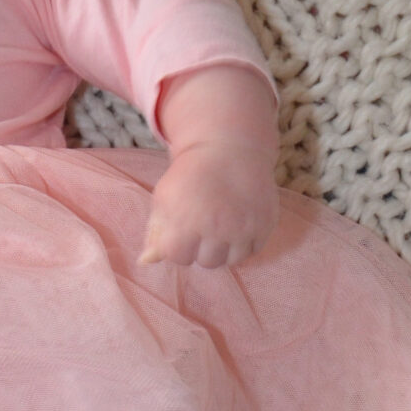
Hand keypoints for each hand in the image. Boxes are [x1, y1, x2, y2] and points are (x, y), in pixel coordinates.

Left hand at [140, 142, 276, 266]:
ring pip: (231, 260)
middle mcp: (217, 229)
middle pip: (206, 262)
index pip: (178, 258)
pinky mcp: (265, 224)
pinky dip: (244, 244)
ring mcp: (244, 228)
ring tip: (220, 229)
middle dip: (201, 249)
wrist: (229, 149)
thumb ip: (155, 232)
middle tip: (203, 227)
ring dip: (224, 249)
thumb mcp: (163, 198)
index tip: (181, 232)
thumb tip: (145, 261)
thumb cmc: (190, 175)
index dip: (177, 246)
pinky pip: (253, 250)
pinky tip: (237, 227)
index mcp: (185, 224)